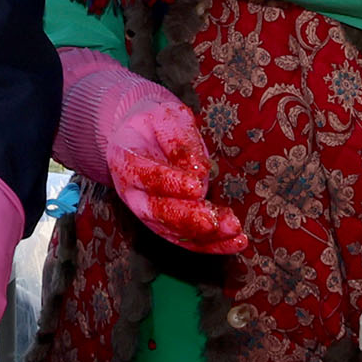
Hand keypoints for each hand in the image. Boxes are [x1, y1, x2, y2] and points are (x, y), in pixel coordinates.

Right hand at [95, 82, 245, 255]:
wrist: (140, 137)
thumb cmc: (154, 124)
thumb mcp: (166, 116)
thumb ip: (180, 139)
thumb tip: (199, 170)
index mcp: (125, 159)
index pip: (146, 175)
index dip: (170, 182)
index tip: (197, 186)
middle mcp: (131, 192)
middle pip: (156, 211)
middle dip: (187, 217)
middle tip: (213, 220)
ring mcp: (146, 212)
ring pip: (172, 231)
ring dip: (205, 236)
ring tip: (234, 231)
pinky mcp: (164, 225)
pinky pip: (186, 240)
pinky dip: (212, 244)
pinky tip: (237, 242)